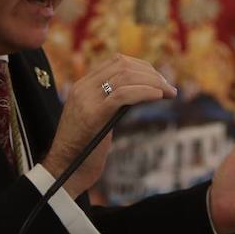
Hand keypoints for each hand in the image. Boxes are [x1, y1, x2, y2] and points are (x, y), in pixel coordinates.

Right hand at [43, 54, 175, 198]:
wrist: (64, 171)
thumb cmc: (84, 149)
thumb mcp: (96, 119)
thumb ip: (110, 103)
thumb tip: (141, 93)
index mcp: (82, 86)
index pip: (116, 62)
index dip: (142, 67)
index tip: (159, 79)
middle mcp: (82, 88)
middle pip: (123, 65)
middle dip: (151, 74)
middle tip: (169, 88)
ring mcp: (86, 100)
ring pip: (125, 76)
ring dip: (153, 82)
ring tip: (169, 93)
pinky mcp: (93, 115)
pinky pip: (123, 95)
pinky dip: (144, 92)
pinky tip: (158, 96)